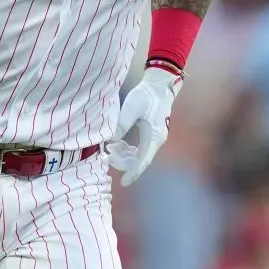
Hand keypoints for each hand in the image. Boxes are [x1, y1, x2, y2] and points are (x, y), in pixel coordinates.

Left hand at [110, 66, 181, 186]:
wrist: (159, 85)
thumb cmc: (146, 96)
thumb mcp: (131, 109)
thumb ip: (121, 125)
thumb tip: (111, 141)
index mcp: (154, 137)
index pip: (142, 161)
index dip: (133, 173)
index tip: (123, 183)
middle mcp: (157, 140)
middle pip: (140, 160)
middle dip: (124, 163)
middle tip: (108, 158)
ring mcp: (156, 137)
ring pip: (139, 154)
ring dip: (126, 155)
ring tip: (110, 150)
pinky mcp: (152, 132)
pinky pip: (140, 148)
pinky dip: (129, 149)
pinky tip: (118, 144)